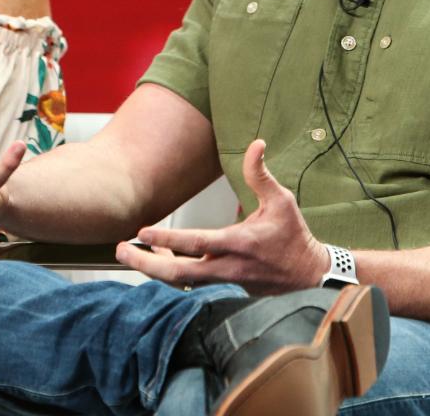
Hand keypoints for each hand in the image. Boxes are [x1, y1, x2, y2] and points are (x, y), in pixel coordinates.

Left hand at [115, 140, 329, 294]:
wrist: (309, 274)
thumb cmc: (294, 235)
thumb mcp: (282, 200)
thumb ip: (261, 174)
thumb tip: (256, 143)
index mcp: (239, 244)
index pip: (196, 243)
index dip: (167, 240)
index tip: (141, 232)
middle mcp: (228, 267)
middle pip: (179, 273)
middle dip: (146, 263)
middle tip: (120, 250)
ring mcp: (225, 281)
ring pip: (182, 281)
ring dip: (154, 269)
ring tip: (132, 253)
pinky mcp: (225, 287)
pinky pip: (192, 282)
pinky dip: (171, 273)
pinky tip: (159, 259)